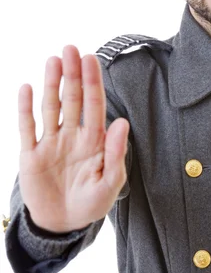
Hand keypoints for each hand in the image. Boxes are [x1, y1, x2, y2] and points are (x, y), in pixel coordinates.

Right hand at [18, 45, 129, 232]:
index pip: (94, 105)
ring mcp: (51, 143)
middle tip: (71, 48)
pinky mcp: (31, 154)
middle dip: (72, 75)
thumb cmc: (90, 204)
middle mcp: (72, 136)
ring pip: (50, 107)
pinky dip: (25, 108)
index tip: (91, 59)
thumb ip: (116, 153)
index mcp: (94, 141)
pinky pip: (27, 127)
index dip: (93, 82)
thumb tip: (122, 122)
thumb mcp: (110, 184)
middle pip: (72, 99)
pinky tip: (27, 88)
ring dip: (51, 84)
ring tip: (53, 60)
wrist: (62, 224)